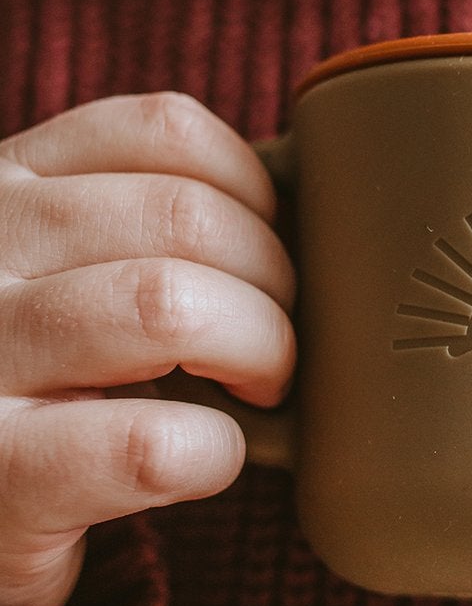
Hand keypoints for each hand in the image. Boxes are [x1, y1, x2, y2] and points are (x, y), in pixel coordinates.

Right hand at [0, 94, 295, 605]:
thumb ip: (140, 222)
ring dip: (257, 350)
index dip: (253, 189)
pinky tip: (206, 460)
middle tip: (278, 342)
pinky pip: (151, 443)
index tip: (269, 247)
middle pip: (187, 217)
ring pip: (171, 306)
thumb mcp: (57, 271)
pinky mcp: (1, 474)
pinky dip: (214, 452)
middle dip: (274, 281)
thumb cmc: (40, 388)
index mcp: (2, 189)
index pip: (163, 132)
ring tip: (258, 390)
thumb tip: (307, 194)